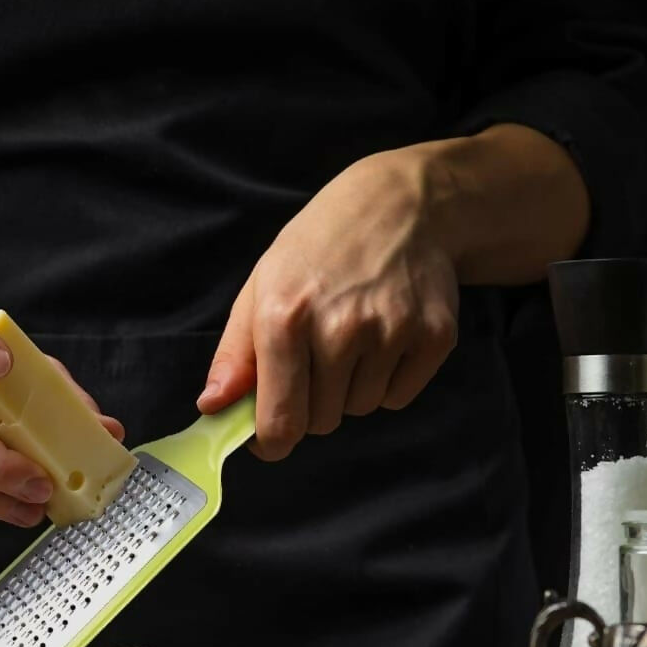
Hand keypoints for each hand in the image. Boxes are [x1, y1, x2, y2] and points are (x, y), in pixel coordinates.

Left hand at [198, 146, 459, 459]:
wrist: (399, 205)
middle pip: (321, 421)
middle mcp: (339, 328)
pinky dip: (387, 380)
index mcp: (284, 317)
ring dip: (351, 389)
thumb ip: (234, 354)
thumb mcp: (261, 288)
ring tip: (353, 336)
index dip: (271, 442)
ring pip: (360, 409)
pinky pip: (398, 397)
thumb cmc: (318, 250)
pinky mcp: (434, 336)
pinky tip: (384, 336)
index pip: (279, 420)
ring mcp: (391, 332)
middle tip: (316, 359)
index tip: (270, 440)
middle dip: (313, 404)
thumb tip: (212, 406)